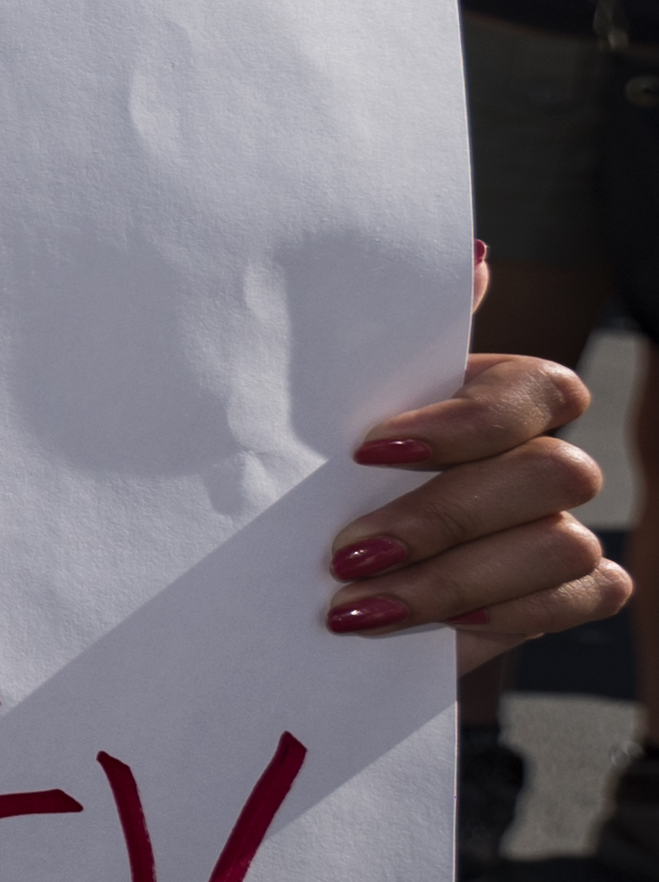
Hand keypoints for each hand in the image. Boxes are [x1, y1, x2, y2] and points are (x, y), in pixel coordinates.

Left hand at [326, 302, 628, 674]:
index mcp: (486, 401)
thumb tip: (470, 254)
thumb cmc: (306, 493)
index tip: (367, 451)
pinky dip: (512, 612)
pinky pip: (587, 594)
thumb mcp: (316, 424)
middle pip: (554, 472)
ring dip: (455, 578)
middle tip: (346, 551)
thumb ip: (381, 347)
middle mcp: (533, 457)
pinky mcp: (564, 593)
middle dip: (444, 518)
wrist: (295, 596)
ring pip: (563, 541)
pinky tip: (438, 628)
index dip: (466, 423)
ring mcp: (556, 525)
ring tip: (359, 602)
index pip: (537, 389)